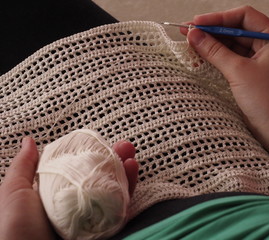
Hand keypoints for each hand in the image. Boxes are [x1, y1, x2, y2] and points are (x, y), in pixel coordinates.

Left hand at [0, 137, 138, 239]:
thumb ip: (24, 167)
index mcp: (57, 193)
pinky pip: (120, 208)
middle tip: (123, 146)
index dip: (93, 153)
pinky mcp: (104, 228)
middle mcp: (78, 203)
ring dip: (125, 170)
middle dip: (114, 158)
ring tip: (130, 155)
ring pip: (114, 190)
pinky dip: (129, 189)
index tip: (101, 141)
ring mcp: (92, 216)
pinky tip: (131, 172)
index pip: (80, 168)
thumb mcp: (14, 192)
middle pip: (101, 177)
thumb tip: (29, 141)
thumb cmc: (14, 230)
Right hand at [182, 6, 268, 193]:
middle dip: (212, 30)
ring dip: (212, 43)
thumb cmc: (267, 101)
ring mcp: (260, 59)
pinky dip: (218, 56)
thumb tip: (194, 35)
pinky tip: (202, 55)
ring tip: (190, 42)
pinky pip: (233, 58)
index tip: (196, 23)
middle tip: (187, 31)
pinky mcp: (252, 72)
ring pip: (233, 44)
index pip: (243, 16)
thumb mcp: (238, 72)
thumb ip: (215, 51)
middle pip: (236, 29)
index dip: (218, 18)